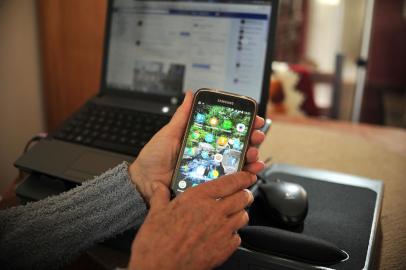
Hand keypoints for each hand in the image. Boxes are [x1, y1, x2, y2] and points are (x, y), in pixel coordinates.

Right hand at [128, 172, 255, 269]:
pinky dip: (234, 234)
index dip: (243, 177)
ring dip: (240, 213)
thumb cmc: (156, 242)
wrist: (159, 268)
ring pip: (243, 216)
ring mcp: (221, 231)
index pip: (230, 182)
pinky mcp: (224, 249)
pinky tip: (224, 234)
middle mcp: (214, 212)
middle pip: (243, 197)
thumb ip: (160, 196)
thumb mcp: (155, 213)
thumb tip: (158, 187)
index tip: (248, 175)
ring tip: (232, 214)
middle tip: (241, 194)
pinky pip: (238, 237)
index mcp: (198, 198)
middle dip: (245, 194)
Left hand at [129, 91, 265, 201]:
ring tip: (253, 153)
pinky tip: (251, 171)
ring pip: (239, 161)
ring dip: (252, 155)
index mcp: (202, 139)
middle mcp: (210, 153)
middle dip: (252, 138)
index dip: (242, 122)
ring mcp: (212, 168)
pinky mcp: (211, 184)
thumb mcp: (169, 133)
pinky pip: (231, 180)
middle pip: (237, 144)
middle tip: (256, 136)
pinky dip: (245, 175)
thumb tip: (190, 94)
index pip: (227, 129)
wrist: (145, 181)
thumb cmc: (154, 158)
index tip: (252, 117)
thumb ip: (183, 116)